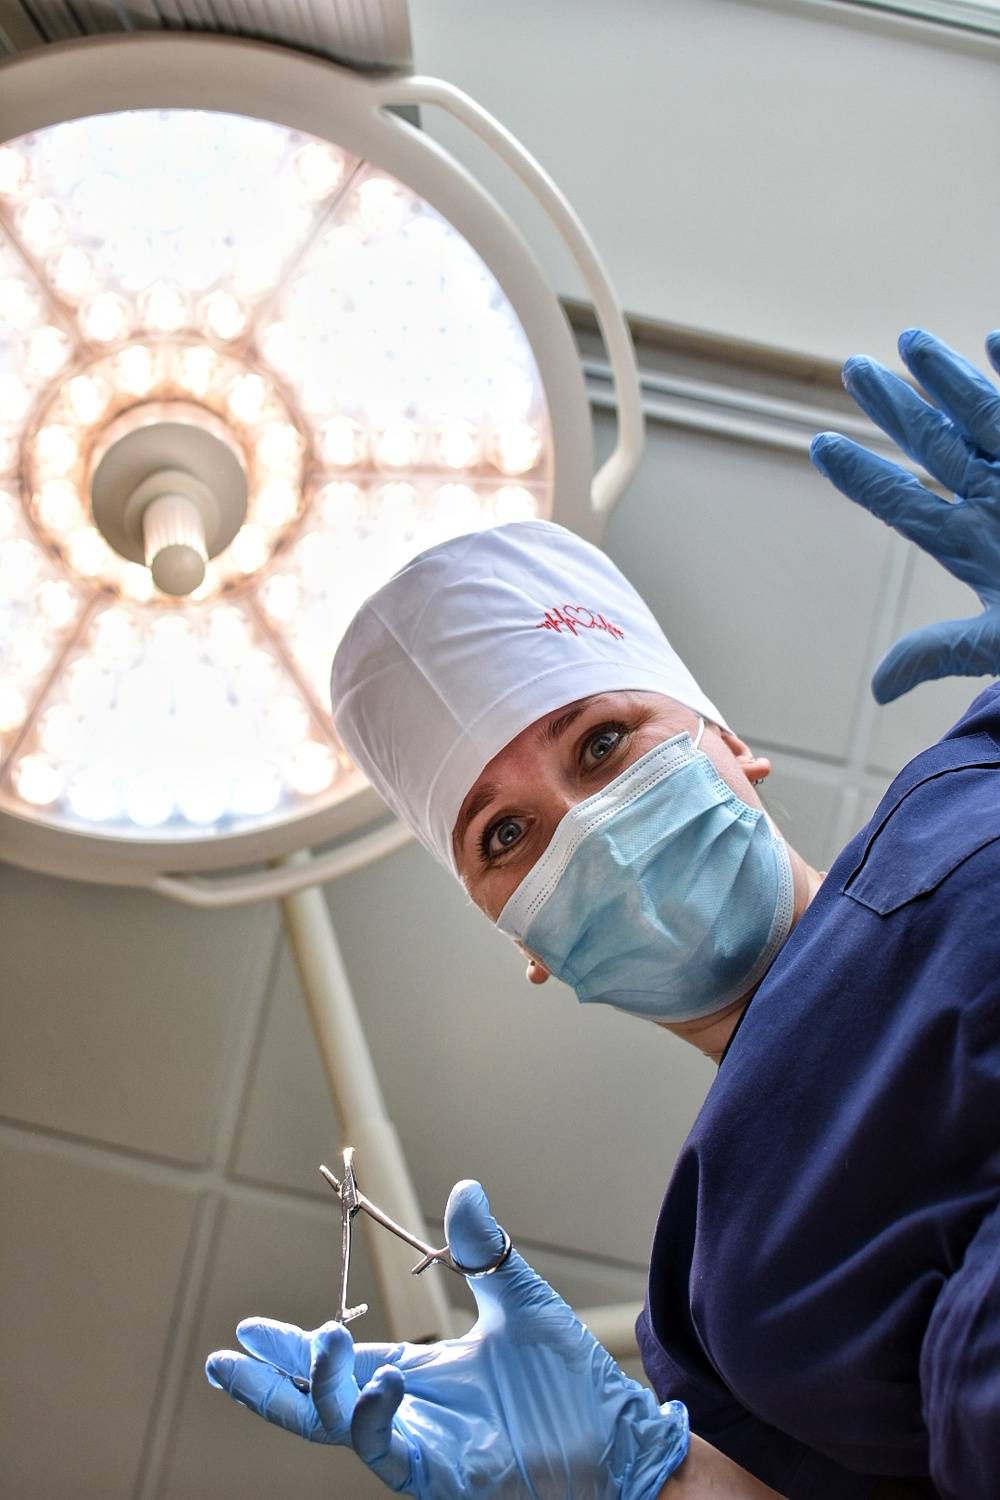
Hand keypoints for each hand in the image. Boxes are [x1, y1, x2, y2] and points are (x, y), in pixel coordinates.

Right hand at [206, 1179, 687, 1498]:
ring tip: (313, 1342)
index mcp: (418, 1373)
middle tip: (224, 1362)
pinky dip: (375, 1417)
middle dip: (269, 1388)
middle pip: (317, 1405)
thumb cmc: (573, 1382)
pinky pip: (389, 1453)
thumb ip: (484, 1252)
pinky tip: (382, 1381)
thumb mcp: (521, 1301)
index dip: (293, 1349)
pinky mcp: (443, 1475)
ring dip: (317, 1390)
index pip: (339, 1363)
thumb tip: (464, 1187)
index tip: (248, 1331)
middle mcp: (409, 1414)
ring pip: (341, 1429)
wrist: (618, 1436)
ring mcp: (422, 1447)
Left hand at [810, 328, 999, 701]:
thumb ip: (938, 652)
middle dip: (892, 406)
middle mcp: (998, 502)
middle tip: (851, 367)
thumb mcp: (997, 644)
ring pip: (984, 416)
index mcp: (970, 545)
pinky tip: (994, 339)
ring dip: (948, 377)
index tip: (818, 443)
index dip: (861, 475)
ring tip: (908, 338)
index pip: (902, 502)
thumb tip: (876, 688)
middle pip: (934, 445)